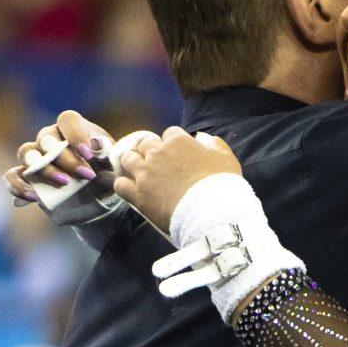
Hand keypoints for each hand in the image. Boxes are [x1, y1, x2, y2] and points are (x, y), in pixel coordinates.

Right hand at [4, 109, 112, 203]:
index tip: (89, 155)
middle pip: (46, 138)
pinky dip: (19, 186)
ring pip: (27, 153)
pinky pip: (12, 176)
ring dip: (43, 168)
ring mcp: (35, 157)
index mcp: (72, 128)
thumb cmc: (104, 172)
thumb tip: (97, 144)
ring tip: (63, 184)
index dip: (76, 135)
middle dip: (64, 157)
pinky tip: (34, 197)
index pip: (67, 120)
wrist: (97, 197)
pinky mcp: (26, 177)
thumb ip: (106, 153)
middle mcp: (49, 138)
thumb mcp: (111, 163)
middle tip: (84, 175)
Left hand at [112, 128, 241, 232]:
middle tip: (157, 165)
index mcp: (178, 141)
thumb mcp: (226, 159)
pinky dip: (123, 185)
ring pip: (128, 159)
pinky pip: (120, 184)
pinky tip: (130, 189)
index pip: (170, 133)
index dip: (173, 144)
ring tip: (139, 174)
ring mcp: (145, 173)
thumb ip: (215, 145)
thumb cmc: (221, 185)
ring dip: (133, 164)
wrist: (210, 213)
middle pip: (145, 144)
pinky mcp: (137, 194)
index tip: (177, 155)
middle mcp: (157, 152)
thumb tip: (202, 139)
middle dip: (150, 151)